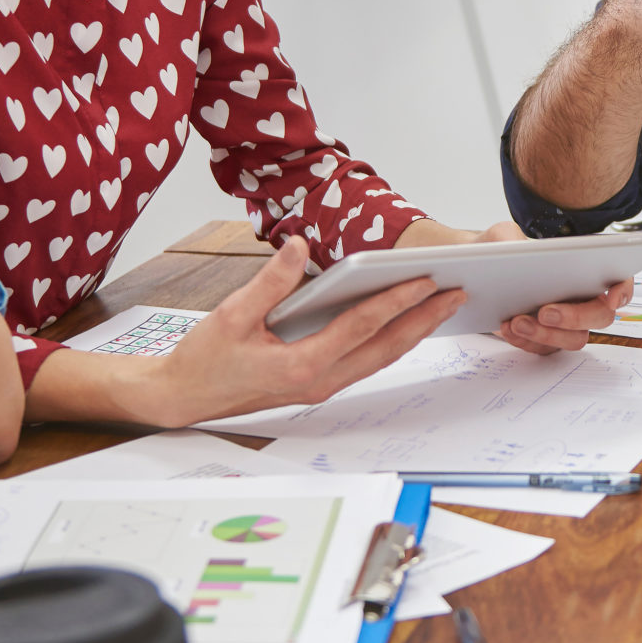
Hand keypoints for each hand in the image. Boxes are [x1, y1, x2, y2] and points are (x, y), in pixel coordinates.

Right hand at [141, 237, 464, 425]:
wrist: (184, 397)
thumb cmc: (204, 359)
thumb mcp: (231, 314)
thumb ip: (269, 281)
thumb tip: (297, 245)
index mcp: (299, 366)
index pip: (360, 328)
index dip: (396, 301)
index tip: (425, 280)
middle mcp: (318, 381)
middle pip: (384, 348)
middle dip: (424, 320)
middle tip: (457, 293)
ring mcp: (320, 386)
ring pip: (380, 358)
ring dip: (413, 332)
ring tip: (443, 306)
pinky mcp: (317, 383)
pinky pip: (365, 361)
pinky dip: (391, 341)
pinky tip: (406, 324)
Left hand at [400, 218, 634, 354]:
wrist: (476, 272)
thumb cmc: (500, 250)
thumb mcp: (501, 235)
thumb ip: (508, 239)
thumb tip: (514, 253)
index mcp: (584, 267)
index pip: (619, 278)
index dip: (623, 289)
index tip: (611, 298)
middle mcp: (583, 296)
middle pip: (600, 316)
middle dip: (575, 316)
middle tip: (546, 311)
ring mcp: (567, 321)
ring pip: (575, 339)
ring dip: (548, 334)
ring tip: (517, 321)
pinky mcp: (547, 338)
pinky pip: (546, 349)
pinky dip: (527, 342)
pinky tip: (507, 328)